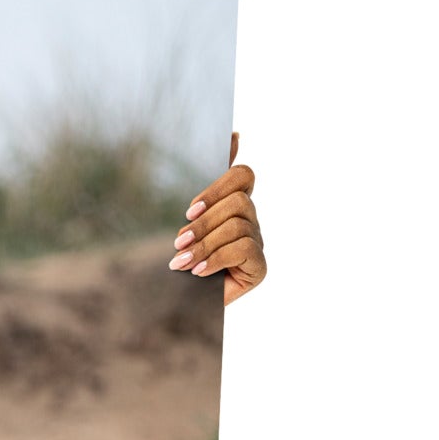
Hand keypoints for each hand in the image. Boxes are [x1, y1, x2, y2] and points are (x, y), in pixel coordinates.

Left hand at [168, 132, 264, 304]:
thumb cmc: (182, 261)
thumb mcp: (186, 222)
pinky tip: (197, 272)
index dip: (218, 186)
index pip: (242, 176)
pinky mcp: (259, 267)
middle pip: (239, 200)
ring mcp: (257, 244)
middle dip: (204, 221)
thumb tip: (234, 133)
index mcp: (233, 206)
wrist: (180, 306)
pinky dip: (215, 259)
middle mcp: (250, 221)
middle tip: (178, 241)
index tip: (189, 210)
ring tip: (182, 262)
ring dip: (204, 244)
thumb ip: (204, 185)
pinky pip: (243, 248)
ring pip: (238, 225)